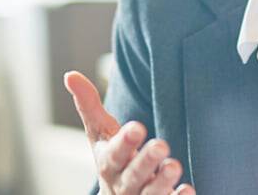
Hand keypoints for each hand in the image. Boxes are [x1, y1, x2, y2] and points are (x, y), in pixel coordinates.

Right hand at [64, 71, 194, 194]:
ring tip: (174, 166)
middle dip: (145, 161)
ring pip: (150, 194)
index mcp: (108, 164)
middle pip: (133, 175)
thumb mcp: (100, 134)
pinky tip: (187, 191)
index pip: (113, 154)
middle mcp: (123, 184)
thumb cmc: (114, 159)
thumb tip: (70, 74)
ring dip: (162, 181)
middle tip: (161, 145)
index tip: (138, 127)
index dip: (124, 142)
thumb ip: (89, 106)